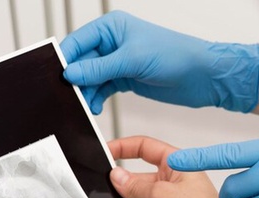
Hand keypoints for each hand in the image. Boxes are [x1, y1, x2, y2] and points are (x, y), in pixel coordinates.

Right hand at [61, 11, 258, 114]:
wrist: (201, 76)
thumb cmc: (175, 56)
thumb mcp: (132, 60)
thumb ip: (99, 68)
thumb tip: (71, 73)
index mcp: (112, 27)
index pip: (77, 41)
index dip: (65, 59)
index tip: (56, 78)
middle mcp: (112, 43)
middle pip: (81, 62)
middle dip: (75, 80)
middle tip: (69, 97)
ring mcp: (118, 61)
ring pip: (90, 78)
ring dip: (85, 93)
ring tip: (85, 106)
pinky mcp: (125, 78)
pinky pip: (101, 89)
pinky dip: (96, 99)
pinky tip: (95, 108)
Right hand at [109, 136, 250, 197]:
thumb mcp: (162, 194)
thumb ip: (135, 185)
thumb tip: (116, 176)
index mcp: (176, 164)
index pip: (145, 147)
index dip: (124, 147)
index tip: (106, 151)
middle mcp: (171, 180)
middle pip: (138, 174)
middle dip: (124, 180)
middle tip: (108, 183)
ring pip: (138, 196)